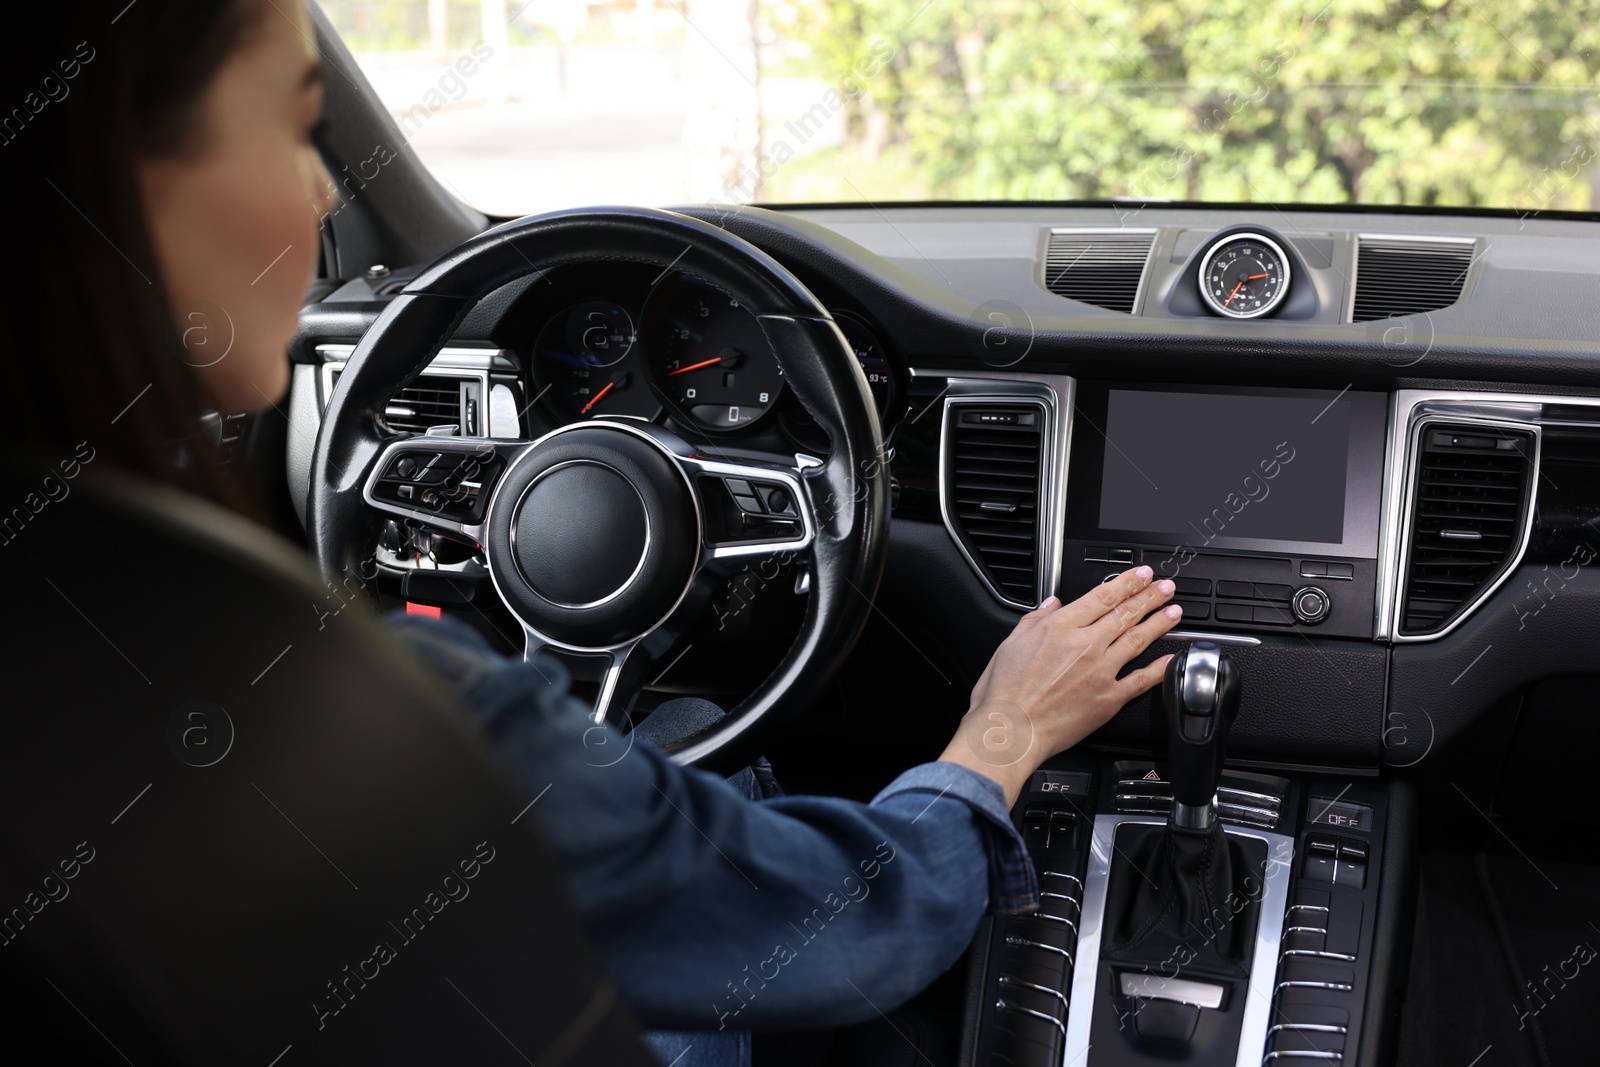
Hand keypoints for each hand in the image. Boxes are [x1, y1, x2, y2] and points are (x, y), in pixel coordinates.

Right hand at [938, 566, 1181, 804]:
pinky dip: (1158, 669)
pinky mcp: (1109, 699)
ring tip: (1173, 612)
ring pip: (1137, 640)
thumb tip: (1049, 604)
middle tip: (1165, 587)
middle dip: (1149, 597)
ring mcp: (1101, 672)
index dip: (1127, 582)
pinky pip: (1140, 680)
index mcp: (1060, 628)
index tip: (1142, 575)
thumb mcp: (1008, 645)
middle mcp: (1085, 645)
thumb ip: (1033, 620)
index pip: (1102, 596)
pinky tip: (1170, 659)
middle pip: (1125, 613)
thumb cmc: (1004, 694)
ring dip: (1158, 623)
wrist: (1010, 731)